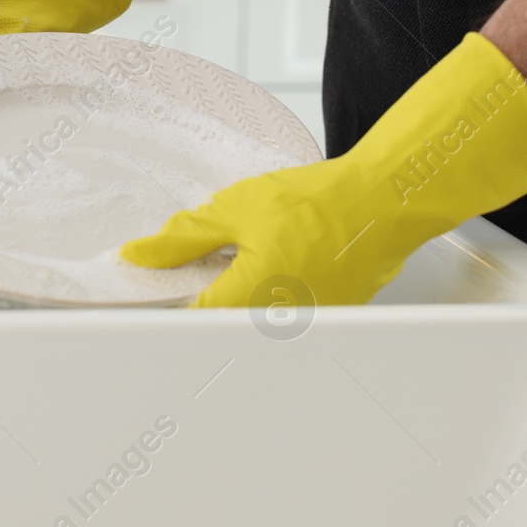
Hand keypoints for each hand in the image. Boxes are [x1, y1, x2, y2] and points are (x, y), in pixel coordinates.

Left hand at [120, 33, 526, 305]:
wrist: (384, 199)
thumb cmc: (319, 201)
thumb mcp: (236, 209)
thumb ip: (183, 238)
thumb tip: (141, 255)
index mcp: (250, 300)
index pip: (189, 317)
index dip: (170, 295)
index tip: (161, 279)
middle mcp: (278, 325)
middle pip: (221, 322)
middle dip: (207, 292)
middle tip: (209, 259)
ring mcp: (306, 327)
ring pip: (253, 319)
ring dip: (241, 293)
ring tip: (251, 253)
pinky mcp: (325, 318)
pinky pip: (283, 314)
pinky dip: (272, 290)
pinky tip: (278, 258)